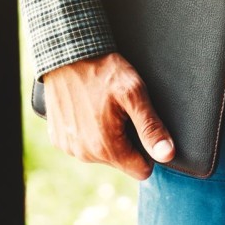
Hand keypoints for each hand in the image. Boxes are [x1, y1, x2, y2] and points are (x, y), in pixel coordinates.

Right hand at [42, 52, 175, 179]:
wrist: (66, 54)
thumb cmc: (103, 71)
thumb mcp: (134, 93)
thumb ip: (151, 127)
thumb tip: (167, 155)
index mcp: (106, 148)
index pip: (141, 170)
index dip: (148, 150)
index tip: (143, 126)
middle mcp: (84, 154)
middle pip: (121, 161)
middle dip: (127, 140)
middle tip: (122, 111)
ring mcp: (69, 147)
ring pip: (101, 154)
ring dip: (107, 136)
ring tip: (104, 107)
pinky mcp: (58, 138)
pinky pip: (82, 145)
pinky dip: (88, 132)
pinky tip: (88, 109)